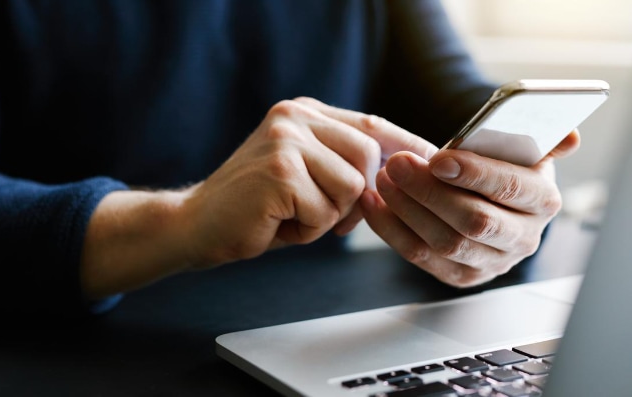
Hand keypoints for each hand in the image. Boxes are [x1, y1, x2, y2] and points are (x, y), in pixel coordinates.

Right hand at [82, 97, 435, 297]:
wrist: (196, 225)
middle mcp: (295, 117)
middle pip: (369, 158)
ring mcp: (286, 141)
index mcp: (303, 112)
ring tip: (291, 215)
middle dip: (357, 198)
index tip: (435, 163)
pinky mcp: (280, 171)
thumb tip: (403, 172)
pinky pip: (326, 212)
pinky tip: (276, 222)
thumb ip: (344, 164)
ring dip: (329, 216)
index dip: (406, 147)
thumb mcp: (305, 175)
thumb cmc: (257, 208)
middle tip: (322, 216)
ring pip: (352, 187)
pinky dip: (308, 230)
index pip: (371, 124)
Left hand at [360, 130, 580, 286]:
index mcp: (543, 201)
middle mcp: (523, 237)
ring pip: (445, 242)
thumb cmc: (503, 166)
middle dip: (430, 192)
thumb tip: (571, 137)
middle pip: (474, 220)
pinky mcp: (463, 276)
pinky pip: (421, 257)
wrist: (491, 198)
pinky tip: (375, 204)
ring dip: (407, 209)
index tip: (438, 159)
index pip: (512, 189)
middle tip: (398, 164)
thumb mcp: (525, 147)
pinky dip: (392, 230)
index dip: (475, 174)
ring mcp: (492, 262)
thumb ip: (544, 138)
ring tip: (384, 179)